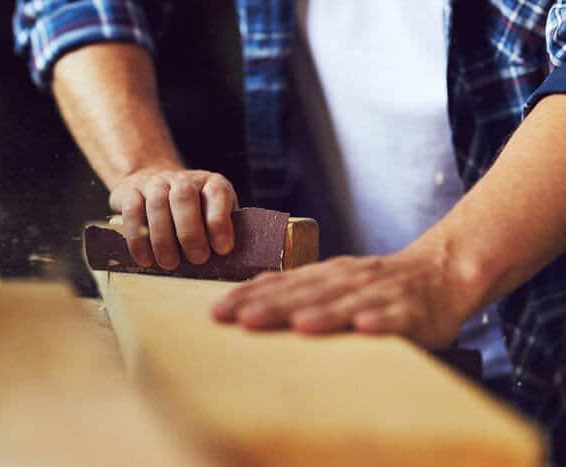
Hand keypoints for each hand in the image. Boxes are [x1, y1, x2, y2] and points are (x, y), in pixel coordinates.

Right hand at [109, 168, 237, 269]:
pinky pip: (132, 212)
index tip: (222, 250)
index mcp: (211, 183)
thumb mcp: (214, 216)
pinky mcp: (130, 191)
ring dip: (163, 238)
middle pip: (184, 198)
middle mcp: (183, 179)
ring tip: (170, 264)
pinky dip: (138, 239)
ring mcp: (155, 182)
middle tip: (197, 260)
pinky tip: (145, 259)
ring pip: (157, 204)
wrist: (155, 185)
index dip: (220, 222)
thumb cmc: (193, 212)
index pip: (217, 194)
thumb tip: (230, 261)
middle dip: (191, 233)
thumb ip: (223, 231)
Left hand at [212, 250, 478, 348]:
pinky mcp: (411, 311)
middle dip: (271, 306)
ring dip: (322, 313)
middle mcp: (347, 280)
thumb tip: (250, 302)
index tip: (217, 312)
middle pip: (305, 293)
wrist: (441, 269)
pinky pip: (395, 317)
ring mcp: (378, 294)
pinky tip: (366, 328)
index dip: (248, 296)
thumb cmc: (379, 283)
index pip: (280, 284)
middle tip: (239, 319)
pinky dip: (381, 321)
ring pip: (346, 304)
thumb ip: (300, 290)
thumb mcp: (335, 280)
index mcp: (326, 274)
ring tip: (298, 324)